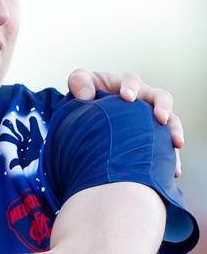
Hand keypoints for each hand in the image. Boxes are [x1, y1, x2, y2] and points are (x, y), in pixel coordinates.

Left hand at [67, 69, 182, 176]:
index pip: (131, 81)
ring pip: (170, 121)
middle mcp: (143, 99)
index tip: (127, 98)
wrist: (87, 120)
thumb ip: (79, 82)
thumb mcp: (79, 84)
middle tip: (160, 118)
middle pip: (160, 97)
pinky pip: (167, 146)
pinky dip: (172, 158)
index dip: (131, 88)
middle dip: (162, 107)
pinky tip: (174, 171)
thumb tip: (86, 95)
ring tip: (176, 143)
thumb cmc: (84, 96)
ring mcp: (150, 119)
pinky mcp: (154, 138)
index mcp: (124, 85)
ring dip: (174, 131)